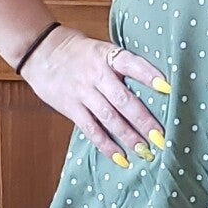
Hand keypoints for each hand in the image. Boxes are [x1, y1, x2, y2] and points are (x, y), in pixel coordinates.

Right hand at [21, 26, 169, 163]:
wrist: (40, 51)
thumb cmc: (78, 52)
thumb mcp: (101, 50)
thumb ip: (122, 66)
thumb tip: (155, 88)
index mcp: (107, 56)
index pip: (131, 64)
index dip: (149, 75)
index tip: (167, 88)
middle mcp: (96, 74)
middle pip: (123, 100)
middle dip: (144, 121)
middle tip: (161, 138)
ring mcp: (83, 92)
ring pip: (109, 117)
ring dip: (129, 136)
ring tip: (145, 151)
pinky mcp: (71, 107)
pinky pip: (91, 129)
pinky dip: (106, 145)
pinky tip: (120, 157)